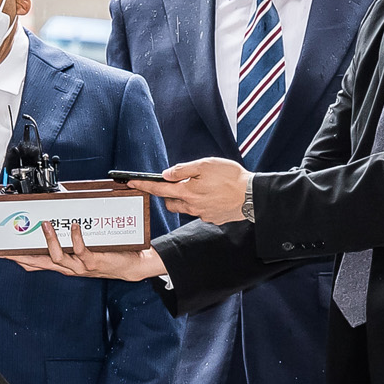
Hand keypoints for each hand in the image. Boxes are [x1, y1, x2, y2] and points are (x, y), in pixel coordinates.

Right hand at [11, 222, 167, 282]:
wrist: (131, 265)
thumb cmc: (107, 255)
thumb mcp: (82, 251)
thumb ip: (68, 242)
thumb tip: (56, 226)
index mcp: (64, 265)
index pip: (35, 264)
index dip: (19, 259)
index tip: (4, 252)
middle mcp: (69, 268)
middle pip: (40, 263)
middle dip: (24, 254)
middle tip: (11, 244)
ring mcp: (80, 266)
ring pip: (58, 257)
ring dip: (50, 240)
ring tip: (45, 224)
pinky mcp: (94, 262)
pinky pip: (81, 250)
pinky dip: (76, 238)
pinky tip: (73, 226)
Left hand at [131, 156, 252, 224]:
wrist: (252, 195)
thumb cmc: (231, 177)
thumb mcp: (206, 165)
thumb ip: (183, 170)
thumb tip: (166, 174)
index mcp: (187, 191)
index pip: (159, 188)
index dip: (143, 185)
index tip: (131, 182)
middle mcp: (192, 206)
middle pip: (170, 201)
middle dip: (167, 193)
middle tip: (178, 182)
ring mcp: (202, 214)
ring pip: (184, 207)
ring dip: (185, 199)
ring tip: (200, 187)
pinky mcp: (212, 218)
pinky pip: (199, 211)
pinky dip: (201, 204)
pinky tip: (213, 195)